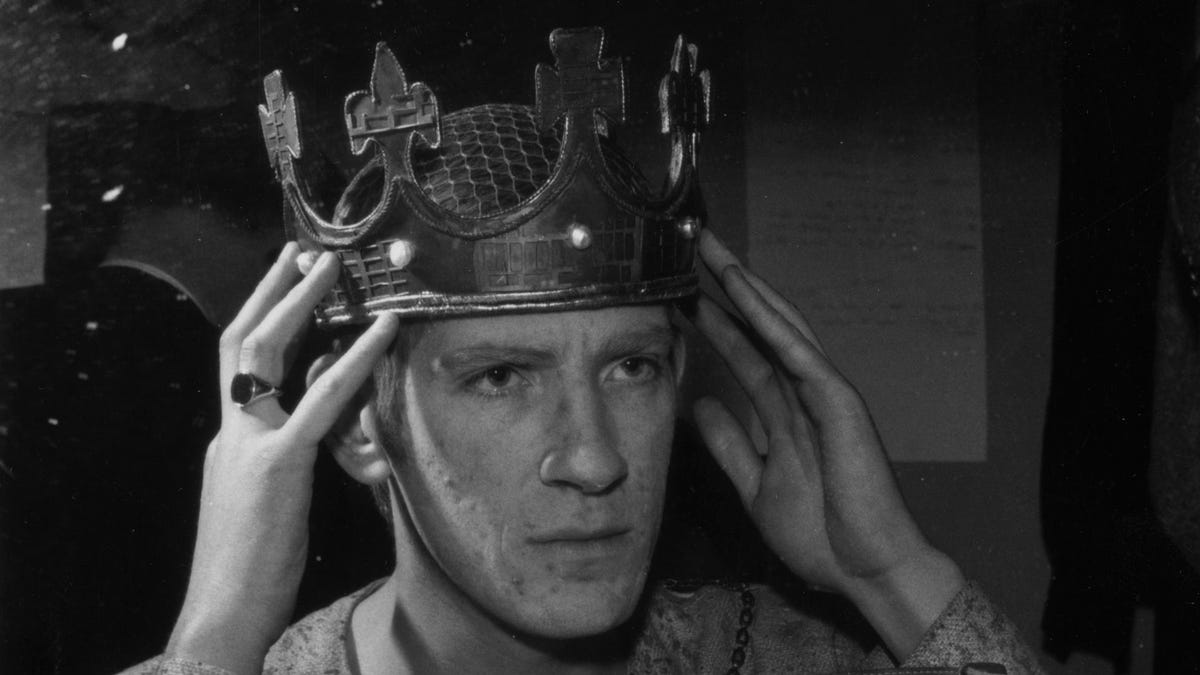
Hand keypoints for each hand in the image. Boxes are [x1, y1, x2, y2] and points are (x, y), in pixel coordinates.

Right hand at [166, 243, 398, 673]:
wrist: (222, 611)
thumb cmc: (247, 567)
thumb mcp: (263, 502)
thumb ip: (279, 461)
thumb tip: (306, 437)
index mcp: (229, 439)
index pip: (237, 362)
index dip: (258, 316)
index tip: (282, 279)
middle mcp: (232, 431)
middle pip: (243, 342)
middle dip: (272, 292)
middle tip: (305, 252)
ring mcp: (249, 444)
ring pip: (267, 354)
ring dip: (301, 304)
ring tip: (332, 268)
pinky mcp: (278, 466)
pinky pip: (320, 401)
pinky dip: (352, 359)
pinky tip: (383, 329)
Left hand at [689, 230, 962, 657]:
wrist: (865, 571)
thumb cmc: (822, 533)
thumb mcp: (756, 485)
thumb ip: (731, 445)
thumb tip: (700, 405)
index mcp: (785, 410)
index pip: (744, 352)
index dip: (712, 321)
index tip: (678, 292)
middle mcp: (803, 392)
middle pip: (759, 326)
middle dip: (726, 286)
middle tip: (691, 244)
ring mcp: (823, 392)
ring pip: (779, 325)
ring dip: (744, 287)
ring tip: (710, 251)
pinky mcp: (838, 401)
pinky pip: (798, 351)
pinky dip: (768, 319)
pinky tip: (742, 290)